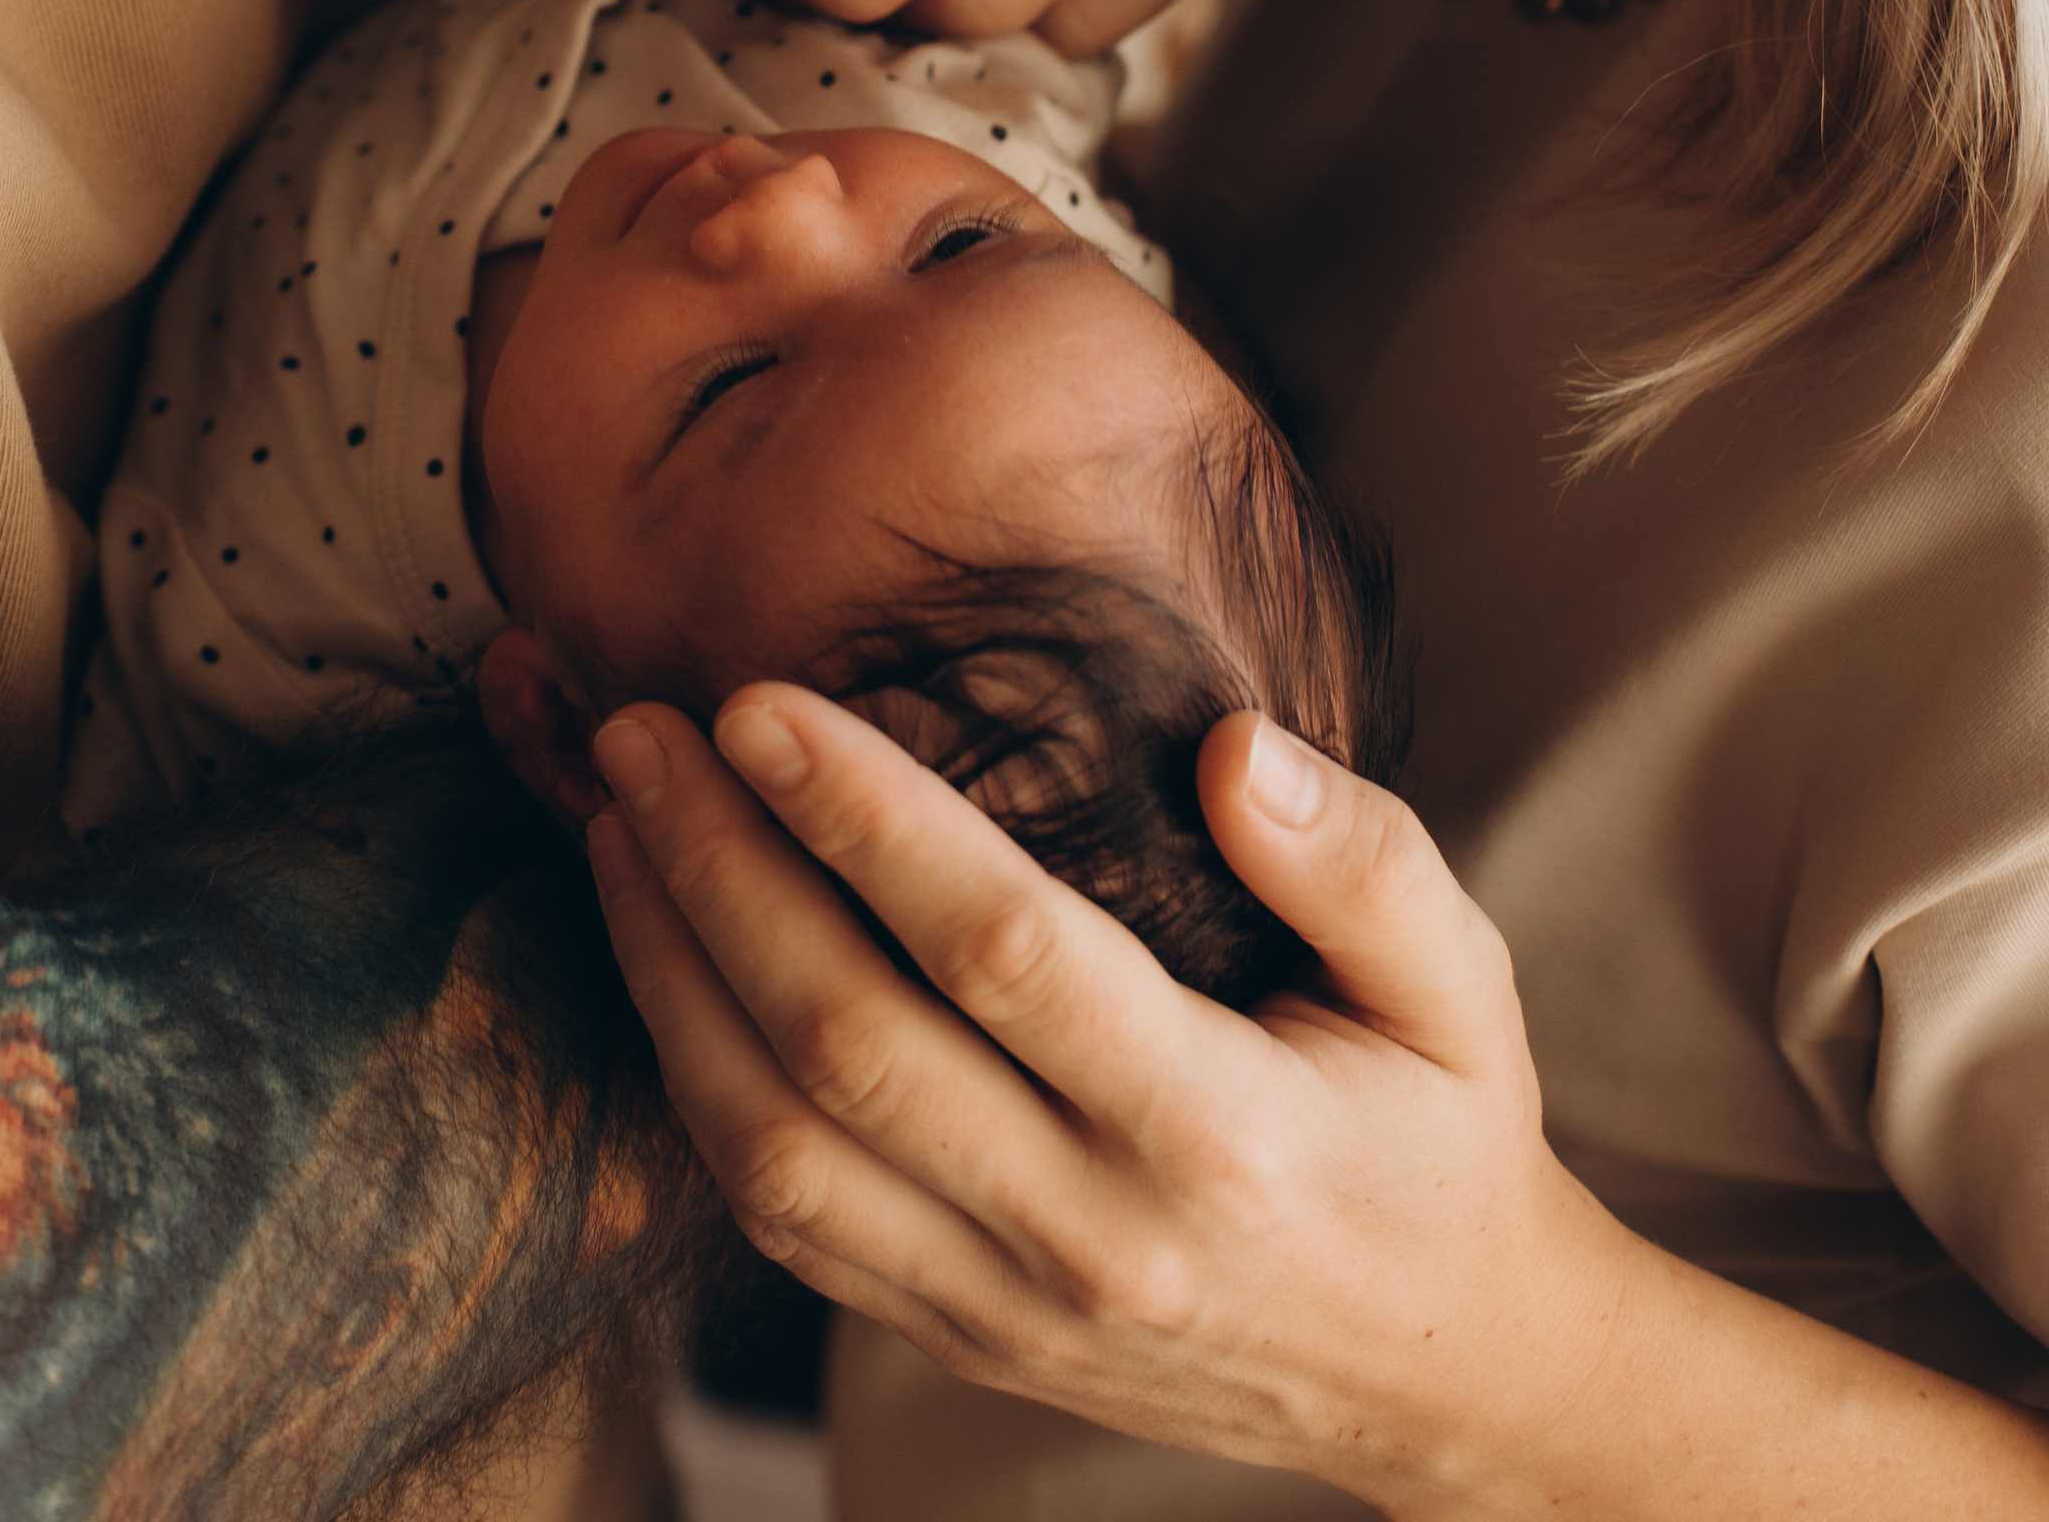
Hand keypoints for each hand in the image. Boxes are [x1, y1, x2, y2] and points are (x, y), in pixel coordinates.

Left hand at [582, 689, 1639, 1518]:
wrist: (1446, 1375)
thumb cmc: (1440, 1132)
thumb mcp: (1461, 981)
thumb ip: (1358, 857)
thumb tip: (1231, 749)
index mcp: (1218, 1127)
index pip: (1002, 952)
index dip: (866, 820)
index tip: (759, 704)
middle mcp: (1095, 1233)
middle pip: (850, 1044)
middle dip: (719, 872)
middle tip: (637, 734)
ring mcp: (1010, 1305)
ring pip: (779, 1152)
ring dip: (672, 978)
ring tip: (616, 827)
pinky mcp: (958, 1336)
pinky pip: (785, 1227)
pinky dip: (695, 1091)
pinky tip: (662, 965)